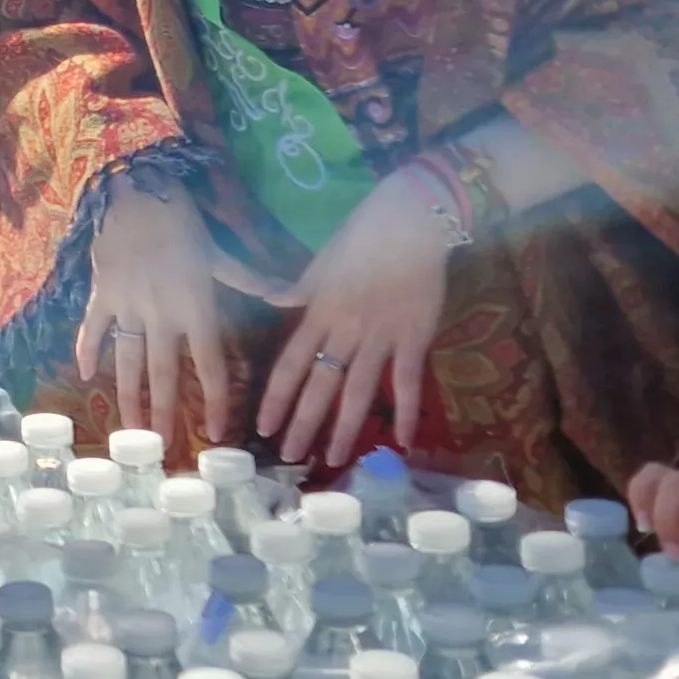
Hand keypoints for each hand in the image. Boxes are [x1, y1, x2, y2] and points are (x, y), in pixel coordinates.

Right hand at [78, 181, 263, 446]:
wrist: (134, 190)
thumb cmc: (183, 221)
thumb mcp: (221, 252)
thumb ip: (255, 281)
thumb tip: (296, 298)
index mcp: (196, 308)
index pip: (210, 365)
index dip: (216, 401)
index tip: (218, 434)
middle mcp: (162, 316)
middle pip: (163, 373)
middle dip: (165, 412)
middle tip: (163, 446)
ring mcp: (128, 308)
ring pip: (127, 361)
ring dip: (128, 397)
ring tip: (129, 428)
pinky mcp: (102, 295)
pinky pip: (93, 329)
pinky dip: (87, 351)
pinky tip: (84, 376)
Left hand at [258, 162, 464, 463]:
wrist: (412, 219)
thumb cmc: (364, 235)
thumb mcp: (322, 261)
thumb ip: (298, 289)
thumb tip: (270, 300)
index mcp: (318, 312)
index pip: (289, 364)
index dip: (276, 397)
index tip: (263, 426)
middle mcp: (344, 331)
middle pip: (320, 385)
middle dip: (303, 423)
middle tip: (290, 457)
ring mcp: (380, 336)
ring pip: (358, 390)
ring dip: (346, 427)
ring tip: (335, 458)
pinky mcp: (415, 337)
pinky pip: (409, 381)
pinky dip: (406, 411)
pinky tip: (403, 441)